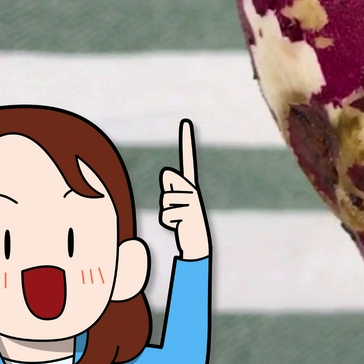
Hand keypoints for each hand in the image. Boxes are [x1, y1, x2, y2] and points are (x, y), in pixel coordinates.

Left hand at [161, 119, 209, 260]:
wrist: (197, 242)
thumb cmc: (183, 221)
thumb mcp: (176, 202)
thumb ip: (171, 186)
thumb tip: (167, 172)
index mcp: (189, 184)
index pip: (188, 160)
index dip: (187, 142)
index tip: (186, 122)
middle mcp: (193, 189)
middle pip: (167, 186)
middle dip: (166, 198)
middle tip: (177, 210)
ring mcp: (193, 202)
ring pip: (165, 200)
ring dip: (167, 212)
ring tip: (178, 219)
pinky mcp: (190, 215)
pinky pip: (167, 215)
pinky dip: (168, 223)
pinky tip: (178, 226)